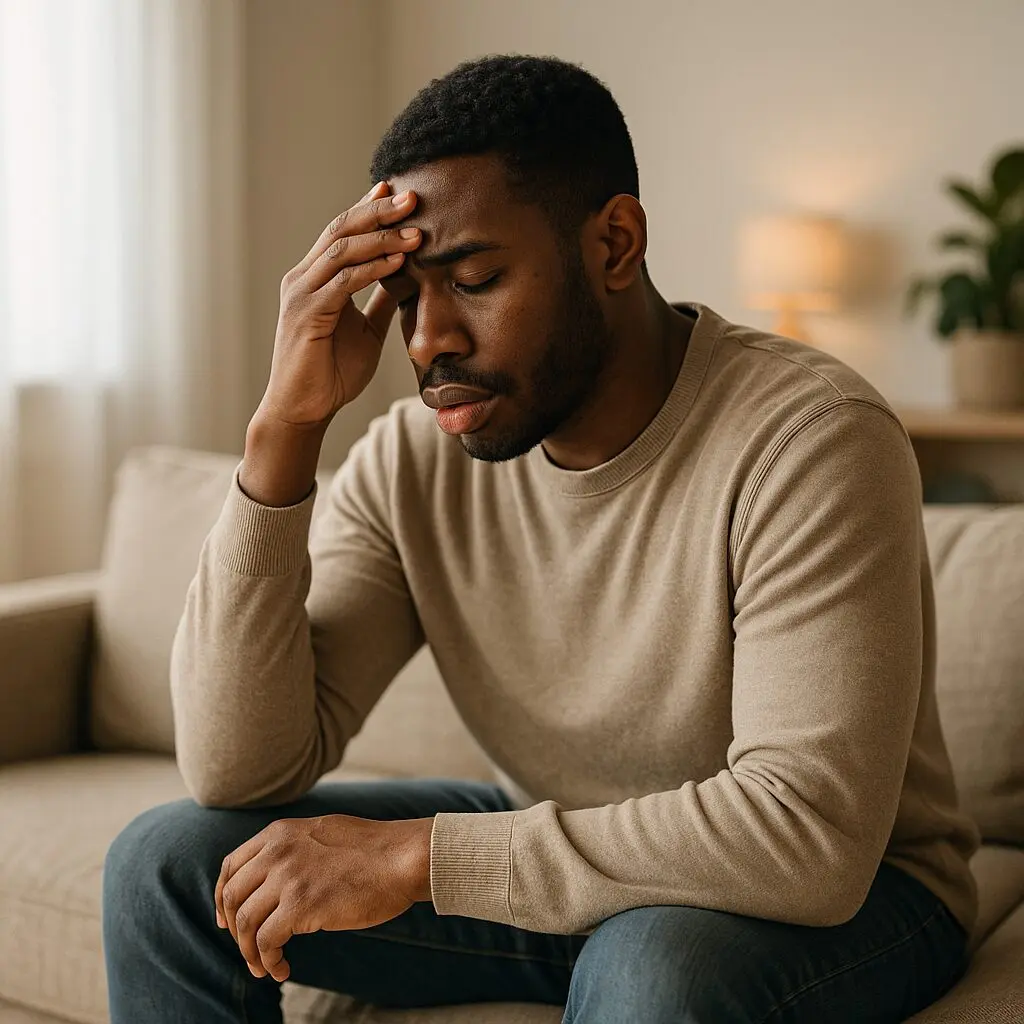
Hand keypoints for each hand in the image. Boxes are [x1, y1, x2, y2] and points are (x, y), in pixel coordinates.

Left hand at [215, 813, 432, 981]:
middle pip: (233, 896)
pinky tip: (282, 969)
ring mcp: (288, 878)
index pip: (232, 865)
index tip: (227, 920)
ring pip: (245, 922)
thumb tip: (277, 873)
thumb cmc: (373, 850)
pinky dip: (269, 961)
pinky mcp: (301, 906)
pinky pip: (267, 942)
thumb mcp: (322, 833)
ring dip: (250, 952)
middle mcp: (277, 852)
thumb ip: (294, 847)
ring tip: (265, 967)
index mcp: (280, 833)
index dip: (223, 897)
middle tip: (248, 949)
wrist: (402, 858)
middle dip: (234, 929)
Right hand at [257, 182, 421, 431]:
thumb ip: (380, 301)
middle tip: (412, 197)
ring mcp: (301, 294)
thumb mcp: (366, 330)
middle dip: (378, 210)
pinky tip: (398, 263)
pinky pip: (343, 282)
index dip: (370, 208)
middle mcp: (303, 278)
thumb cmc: (331, 372)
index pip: (343, 232)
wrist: (303, 410)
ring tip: (415, 231)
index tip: (398, 191)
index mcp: (315, 277)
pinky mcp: (307, 314)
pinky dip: (372, 269)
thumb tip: (405, 277)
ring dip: (382, 238)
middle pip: (341, 229)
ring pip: (342, 250)